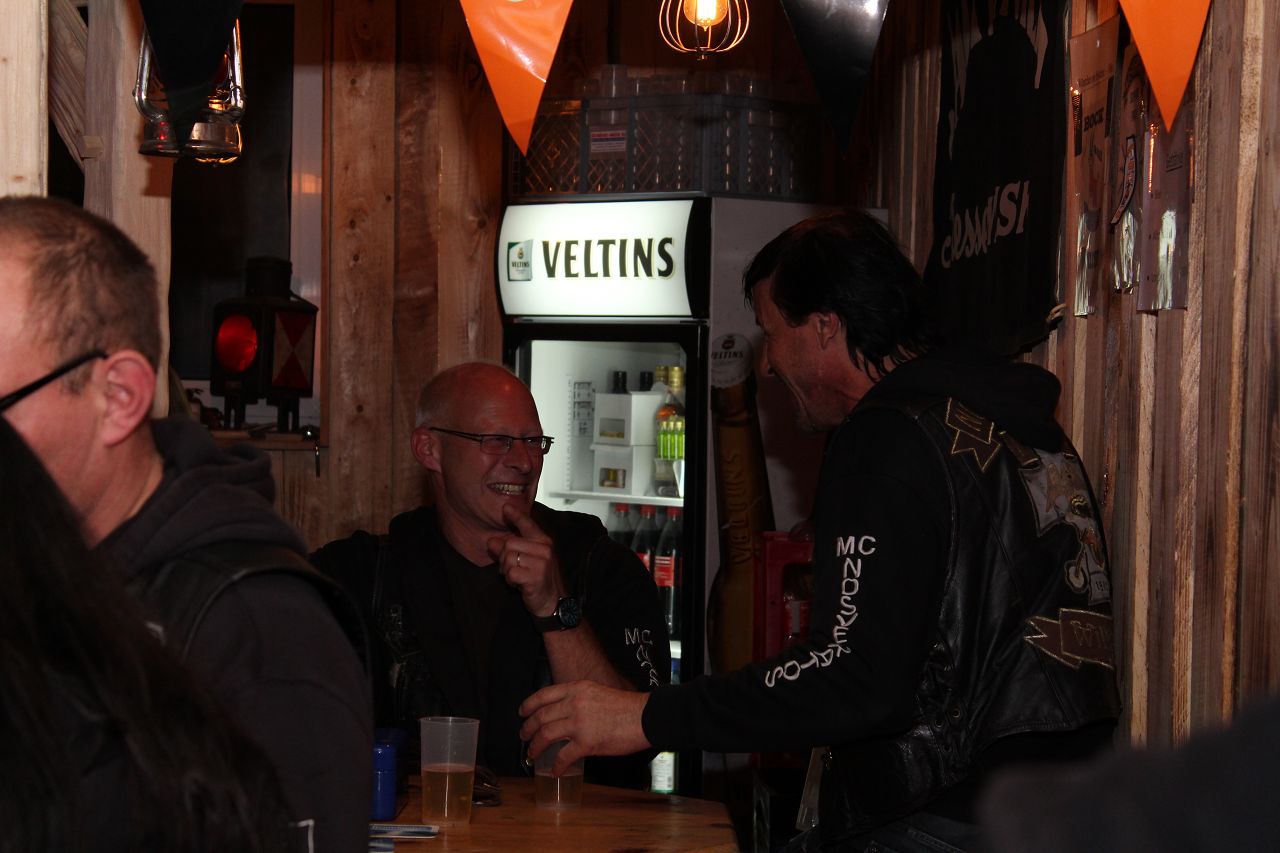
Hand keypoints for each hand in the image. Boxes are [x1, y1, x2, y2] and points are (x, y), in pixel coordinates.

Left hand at [488, 503, 563, 616]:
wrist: (553, 602)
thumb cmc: (540, 579)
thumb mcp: (529, 560)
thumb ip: (512, 548)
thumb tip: (491, 541)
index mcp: (544, 542)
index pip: (528, 524)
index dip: (516, 515)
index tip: (505, 508)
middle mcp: (544, 549)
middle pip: (509, 543)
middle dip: (504, 557)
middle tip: (511, 568)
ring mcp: (541, 563)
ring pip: (508, 558)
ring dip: (507, 570)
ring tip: (517, 576)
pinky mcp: (535, 577)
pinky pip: (511, 573)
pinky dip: (510, 580)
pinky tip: (519, 584)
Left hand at [519, 680, 650, 773]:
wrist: (645, 717)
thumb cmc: (627, 707)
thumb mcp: (598, 692)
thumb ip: (580, 699)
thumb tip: (566, 713)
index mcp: (577, 689)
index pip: (544, 695)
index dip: (529, 705)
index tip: (522, 713)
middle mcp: (574, 703)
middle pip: (541, 717)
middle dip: (528, 728)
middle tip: (524, 736)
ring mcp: (579, 723)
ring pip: (546, 735)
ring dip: (535, 747)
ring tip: (532, 753)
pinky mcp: (587, 742)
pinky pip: (563, 756)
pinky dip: (556, 765)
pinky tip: (555, 770)